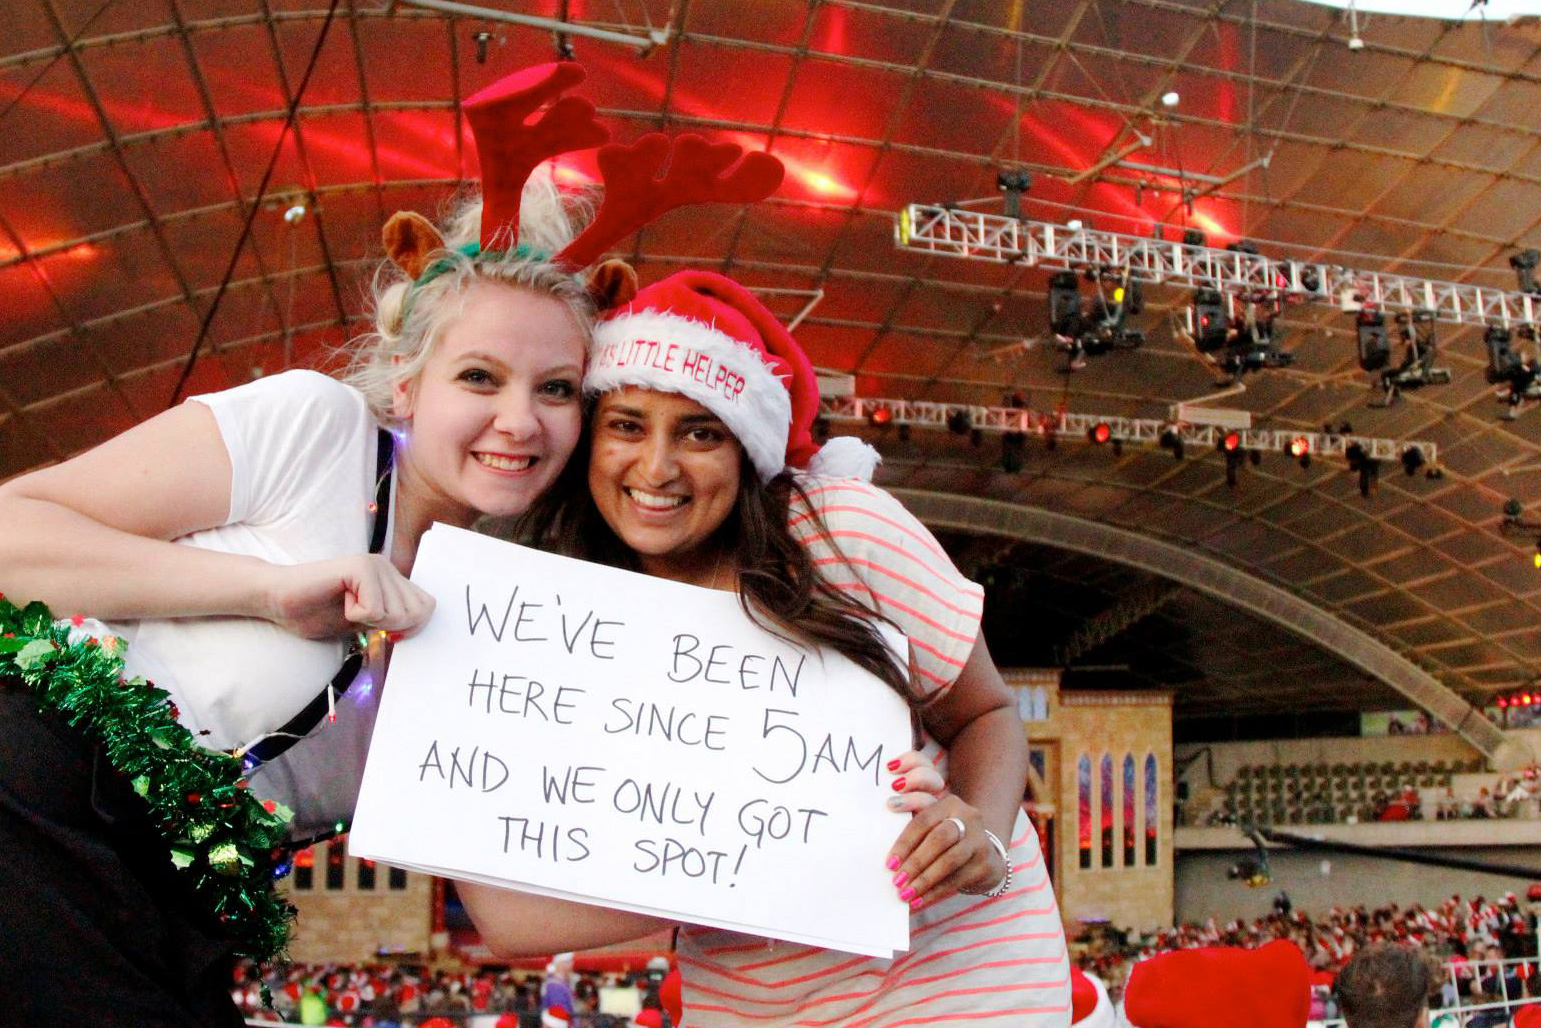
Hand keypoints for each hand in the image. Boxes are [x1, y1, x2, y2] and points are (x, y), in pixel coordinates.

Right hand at [259, 554, 435, 639]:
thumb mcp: (363, 622)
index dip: (411, 627)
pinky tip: (339, 601)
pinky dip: (355, 616)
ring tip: (347, 607)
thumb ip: (390, 622)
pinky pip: (374, 609)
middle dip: (390, 627)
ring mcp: (374, 564)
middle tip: (361, 617)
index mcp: (391, 580)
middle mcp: (387, 568)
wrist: (277, 599)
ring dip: (370, 621)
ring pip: (397, 613)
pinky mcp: (359, 567)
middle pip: (417, 613)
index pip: (427, 606)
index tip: (385, 633)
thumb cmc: (315, 612)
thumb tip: (418, 628)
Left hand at [883, 752, 1006, 908]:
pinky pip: (957, 880)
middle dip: (916, 862)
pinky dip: (936, 892)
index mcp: (950, 804)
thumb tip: (889, 805)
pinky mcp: (985, 864)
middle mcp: (968, 818)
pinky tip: (920, 900)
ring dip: (924, 880)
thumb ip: (911, 812)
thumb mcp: (931, 822)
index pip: (923, 821)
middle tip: (897, 881)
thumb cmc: (945, 837)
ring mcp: (980, 841)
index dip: (905, 843)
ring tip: (906, 894)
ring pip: (950, 861)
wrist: (982, 854)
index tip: (889, 863)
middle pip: (939, 839)